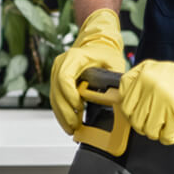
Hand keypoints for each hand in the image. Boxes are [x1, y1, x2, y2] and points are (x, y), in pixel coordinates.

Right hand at [49, 9, 126, 133]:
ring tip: (72, 128)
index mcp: (74, 57)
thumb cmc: (105, 53)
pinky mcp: (57, 80)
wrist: (98, 44)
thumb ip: (115, 79)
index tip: (80, 107)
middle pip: (57, 91)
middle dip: (65, 112)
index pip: (64, 78)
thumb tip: (119, 98)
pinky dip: (62, 111)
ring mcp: (57, 72)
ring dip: (62, 115)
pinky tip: (70, 121)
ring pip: (54, 97)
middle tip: (75, 126)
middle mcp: (61, 64)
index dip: (70, 95)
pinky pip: (56, 98)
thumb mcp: (114, 63)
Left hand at [118, 13, 173, 144]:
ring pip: (149, 129)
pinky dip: (168, 138)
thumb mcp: (154, 68)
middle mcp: (151, 87)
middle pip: (136, 119)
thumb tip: (119, 96)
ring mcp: (163, 99)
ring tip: (162, 129)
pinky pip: (166, 134)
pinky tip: (171, 133)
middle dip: (143, 126)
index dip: (130, 114)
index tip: (137, 116)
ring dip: (155, 133)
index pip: (125, 103)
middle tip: (151, 125)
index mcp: (143, 76)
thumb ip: (136, 79)